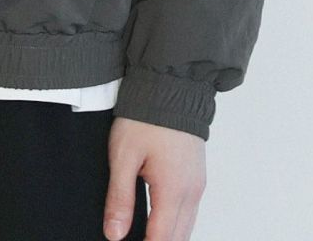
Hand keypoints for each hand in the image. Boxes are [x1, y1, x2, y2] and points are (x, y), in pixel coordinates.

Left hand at [103, 116, 205, 240]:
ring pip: (186, 227)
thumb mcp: (123, 156)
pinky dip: (177, 224)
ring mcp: (197, 184)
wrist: (171, 86)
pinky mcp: (197, 176)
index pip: (160, 239)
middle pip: (177, 238)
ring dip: (168, 236)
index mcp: (172, 190)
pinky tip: (160, 222)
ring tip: (145, 235)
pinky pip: (190, 211)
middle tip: (135, 239)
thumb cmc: (146, 117)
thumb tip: (114, 234)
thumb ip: (120, 198)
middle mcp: (191, 192)